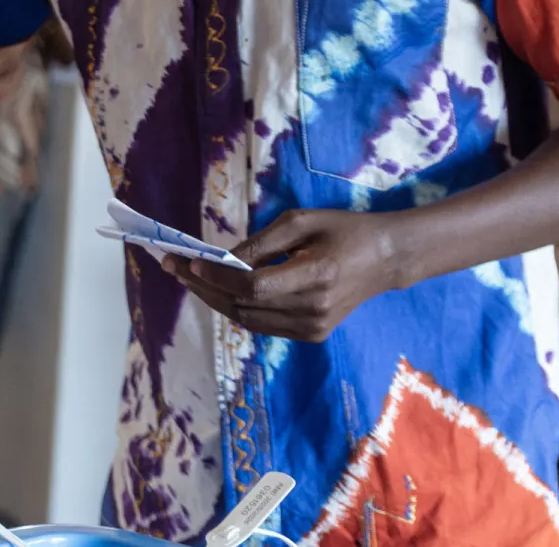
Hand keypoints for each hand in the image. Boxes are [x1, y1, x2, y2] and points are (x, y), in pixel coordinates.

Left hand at [160, 209, 405, 342]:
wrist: (385, 259)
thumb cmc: (343, 230)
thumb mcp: (300, 223)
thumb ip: (260, 244)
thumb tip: (220, 260)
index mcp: (315, 277)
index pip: (253, 286)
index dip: (217, 276)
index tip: (189, 260)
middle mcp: (313, 310)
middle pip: (244, 306)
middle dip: (204, 286)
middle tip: (173, 267)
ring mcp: (312, 328)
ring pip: (247, 320)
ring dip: (214, 299)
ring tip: (188, 277)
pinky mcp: (311, 335)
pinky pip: (261, 325)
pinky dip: (237, 308)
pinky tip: (218, 290)